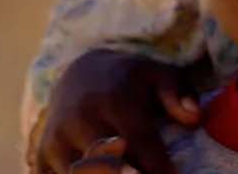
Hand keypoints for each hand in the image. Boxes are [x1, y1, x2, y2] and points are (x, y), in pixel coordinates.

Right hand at [31, 50, 202, 173]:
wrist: (79, 73)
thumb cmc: (129, 80)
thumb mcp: (159, 75)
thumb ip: (178, 94)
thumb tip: (195, 118)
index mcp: (113, 99)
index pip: (139, 141)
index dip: (158, 166)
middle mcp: (80, 119)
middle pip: (106, 166)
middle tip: (143, 172)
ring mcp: (56, 140)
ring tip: (129, 171)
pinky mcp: (41, 156)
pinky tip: (99, 173)